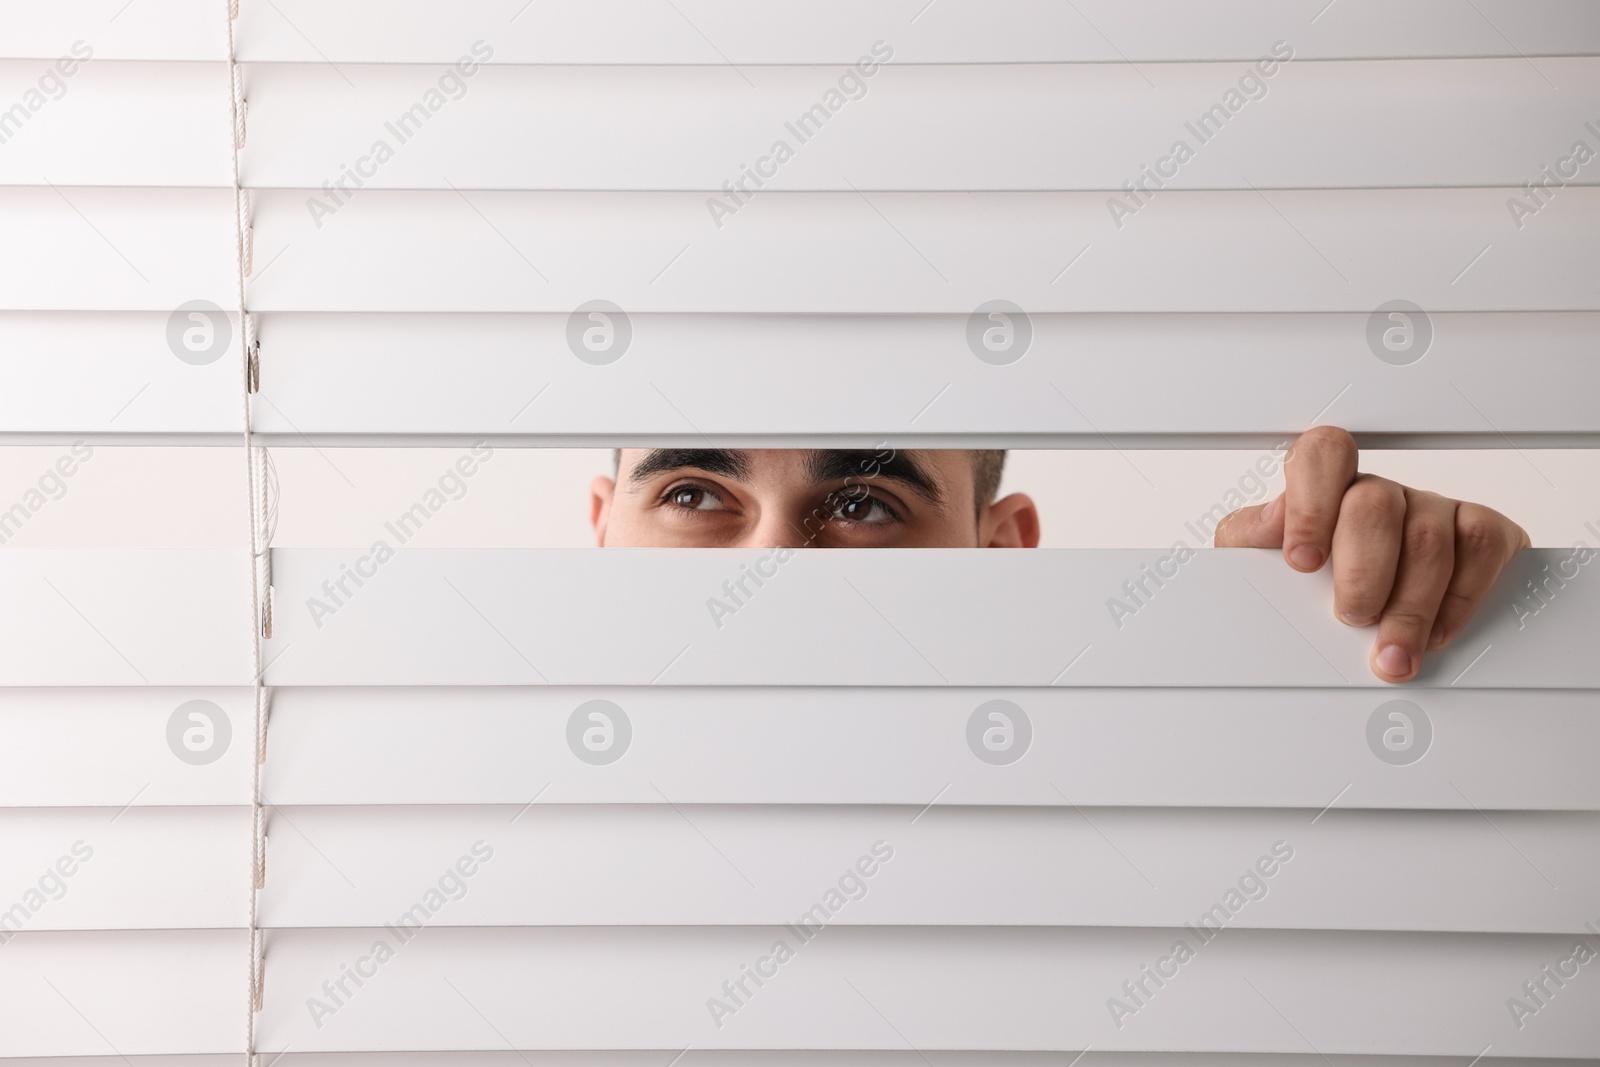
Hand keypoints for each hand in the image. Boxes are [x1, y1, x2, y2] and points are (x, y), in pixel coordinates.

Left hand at [1215, 426, 1529, 682]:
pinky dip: (1460, 598)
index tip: (1303, 562)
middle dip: (1363, 572)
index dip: (1312, 504)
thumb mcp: (1257, 563)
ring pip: (1429, 538)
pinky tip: (1437, 631)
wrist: (1353, 622)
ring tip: (1391, 653)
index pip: (1321, 455)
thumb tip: (1270, 525)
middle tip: (1353, 616)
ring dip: (1409, 607)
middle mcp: (1379, 493)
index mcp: (1324, 488)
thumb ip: (1250, 539)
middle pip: (1374, 505)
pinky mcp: (1480, 531)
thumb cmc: (1307, 586)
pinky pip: (1482, 547)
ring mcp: (1432, 507)